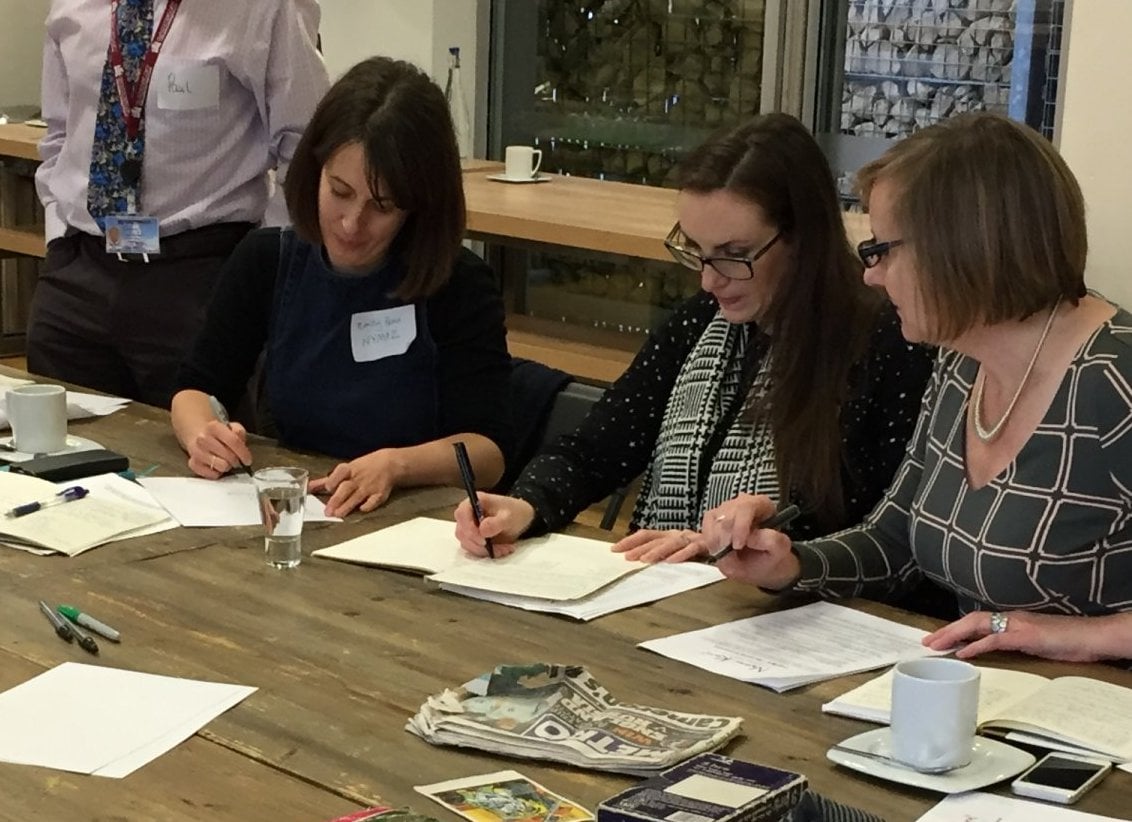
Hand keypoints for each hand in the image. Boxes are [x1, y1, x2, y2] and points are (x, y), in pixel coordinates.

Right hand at [187, 419, 251, 478]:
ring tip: (225, 461)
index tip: (248, 460)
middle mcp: (202, 439)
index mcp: (214, 427)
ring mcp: (196, 452)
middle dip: (236, 460)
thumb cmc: (219, 435)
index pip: (233, 441)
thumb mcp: (232, 428)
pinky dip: (217, 472)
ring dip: (227, 466)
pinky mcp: (193, 464)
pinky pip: (212, 474)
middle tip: (236, 460)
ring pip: (222, 466)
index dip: (244, 453)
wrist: (198, 436)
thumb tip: (241, 442)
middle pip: (229, 456)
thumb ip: (239, 432)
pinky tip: (217, 466)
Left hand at [310, 450, 403, 516]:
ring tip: (338, 515)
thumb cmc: (363, 468)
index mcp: (349, 470)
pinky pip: (374, 501)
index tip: (328, 488)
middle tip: (328, 512)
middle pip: (346, 488)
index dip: (333, 481)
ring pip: (357, 497)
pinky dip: (368, 505)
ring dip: (348, 506)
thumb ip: (327, 480)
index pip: (339, 473)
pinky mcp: (380, 494)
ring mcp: (369, 486)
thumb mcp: (345, 469)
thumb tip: (308, 487)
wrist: (389, 464)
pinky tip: (361, 510)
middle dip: (337, 499)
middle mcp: (358, 478)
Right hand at [453, 493, 535, 557]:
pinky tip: (501, 550)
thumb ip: (496, 523)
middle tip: (497, 548)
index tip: (483, 540)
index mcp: (474, 501)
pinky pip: (473, 549)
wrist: (521, 519)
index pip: (461, 514)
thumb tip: (482, 531)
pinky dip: (486, 552)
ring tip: (504, 549)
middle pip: (462, 532)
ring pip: (467, 543)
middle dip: (479, 544)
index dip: (469, 528)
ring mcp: (468, 527)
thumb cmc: (514, 512)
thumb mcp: (509, 516)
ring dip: (484, 550)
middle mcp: (467, 514)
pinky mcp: (473, 538)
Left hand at [612, 529, 710, 562]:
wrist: (727, 539)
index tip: (614, 549)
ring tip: (645, 559)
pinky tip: (672, 561)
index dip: (630, 540)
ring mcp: (689, 538)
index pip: (646, 534)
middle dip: (639, 547)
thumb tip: (637, 559)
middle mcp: (676, 534)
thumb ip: (662, 552)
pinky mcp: (704, 544)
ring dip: (657, 551)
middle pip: (654, 539)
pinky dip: (682, 555)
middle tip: (626, 557)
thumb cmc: (700, 547)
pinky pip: (692, 549)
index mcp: (668, 535)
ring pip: (670, 543)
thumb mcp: (677, 549)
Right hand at [701, 494, 799, 589]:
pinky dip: (709, 541)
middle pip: (727, 512)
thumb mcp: (780, 550)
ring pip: (713, 518)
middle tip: (730, 555)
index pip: (746, 507)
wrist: (762, 564)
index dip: (739, 526)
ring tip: (726, 555)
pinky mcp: (713, 518)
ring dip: (717, 540)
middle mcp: (742, 502)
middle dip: (726, 536)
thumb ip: (771, 540)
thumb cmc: (771, 556)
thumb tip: (750, 537)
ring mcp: (726, 508)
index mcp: (762, 504)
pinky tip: (718, 551)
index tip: (738, 546)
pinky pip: (705, 526)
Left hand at [924, 610, 1109, 661]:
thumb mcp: (1035, 643)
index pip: (976, 622)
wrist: (1093, 636)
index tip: (937, 639)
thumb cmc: (1068, 641)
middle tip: (926, 642)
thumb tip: (994, 651)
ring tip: (936, 645)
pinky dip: (977, 645)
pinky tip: (963, 653)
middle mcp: (1010, 619)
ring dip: (954, 635)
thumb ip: (1014, 644)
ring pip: (978, 625)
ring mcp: (1018, 626)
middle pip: (970, 620)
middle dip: (947, 630)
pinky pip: (996, 639)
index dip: (955, 629)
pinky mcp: (1027, 636)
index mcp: (1011, 620)